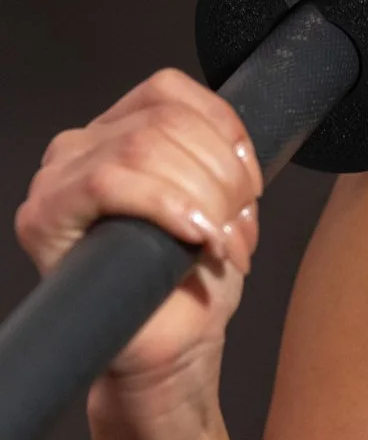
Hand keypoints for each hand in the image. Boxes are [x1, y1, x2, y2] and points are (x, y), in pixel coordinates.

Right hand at [15, 69, 262, 407]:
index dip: (223, 131)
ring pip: (143, 148)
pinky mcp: (44, 215)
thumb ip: (219, 161)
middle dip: (221, 177)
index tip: (251, 185)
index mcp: (120, 131)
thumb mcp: (220, 204)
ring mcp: (58, 178)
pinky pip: (108, 183)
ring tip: (222, 245)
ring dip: (202, 198)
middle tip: (239, 230)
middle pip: (164, 123)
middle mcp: (82, 146)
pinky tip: (194, 237)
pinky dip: (165, 206)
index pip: (169, 91)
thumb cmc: (189, 282)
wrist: (169, 348)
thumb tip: (237, 149)